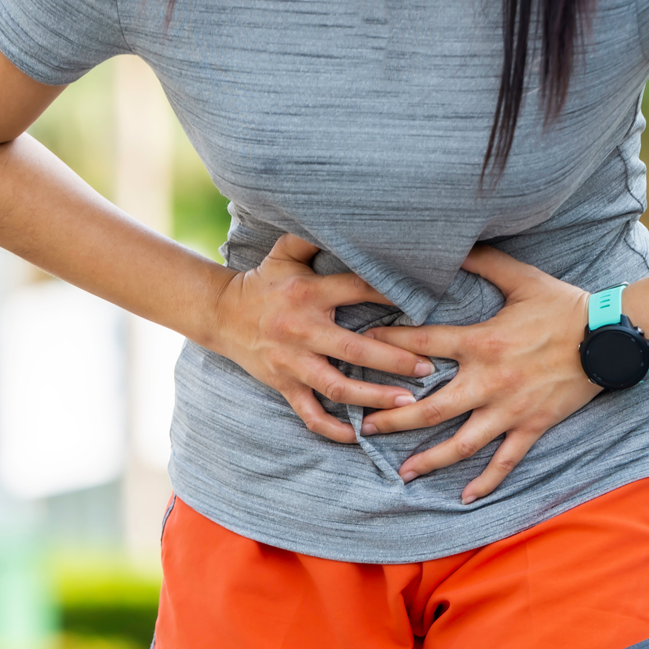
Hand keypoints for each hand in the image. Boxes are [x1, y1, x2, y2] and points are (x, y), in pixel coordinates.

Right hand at [208, 234, 435, 442]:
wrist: (220, 314)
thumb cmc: (264, 282)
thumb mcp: (284, 253)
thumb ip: (312, 236)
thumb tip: (342, 212)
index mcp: (308, 294)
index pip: (357, 291)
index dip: (391, 295)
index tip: (426, 302)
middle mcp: (302, 330)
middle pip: (354, 350)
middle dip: (394, 361)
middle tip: (428, 368)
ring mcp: (292, 362)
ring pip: (337, 388)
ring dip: (373, 398)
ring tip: (406, 403)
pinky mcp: (283, 385)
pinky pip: (309, 414)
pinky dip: (332, 429)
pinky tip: (358, 436)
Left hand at [361, 245, 601, 502]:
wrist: (610, 337)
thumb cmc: (565, 306)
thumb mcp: (521, 278)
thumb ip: (482, 262)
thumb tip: (451, 244)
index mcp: (482, 342)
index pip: (423, 345)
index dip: (389, 344)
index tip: (361, 347)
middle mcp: (489, 381)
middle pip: (431, 408)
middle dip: (395, 420)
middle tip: (366, 429)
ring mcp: (510, 410)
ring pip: (462, 443)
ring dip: (430, 460)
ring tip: (403, 473)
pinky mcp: (532, 427)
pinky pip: (505, 461)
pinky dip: (486, 481)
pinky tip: (465, 497)